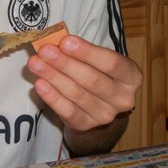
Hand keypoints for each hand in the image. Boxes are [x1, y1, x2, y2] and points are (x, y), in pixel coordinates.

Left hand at [26, 35, 141, 134]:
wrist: (98, 106)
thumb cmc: (99, 74)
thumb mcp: (99, 60)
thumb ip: (82, 52)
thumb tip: (56, 42)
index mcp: (131, 77)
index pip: (111, 63)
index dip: (87, 52)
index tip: (65, 41)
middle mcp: (123, 98)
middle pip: (92, 80)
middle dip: (65, 64)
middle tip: (44, 51)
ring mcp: (106, 115)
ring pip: (77, 95)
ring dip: (53, 77)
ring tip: (36, 64)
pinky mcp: (87, 125)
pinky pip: (68, 111)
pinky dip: (52, 97)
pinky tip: (40, 84)